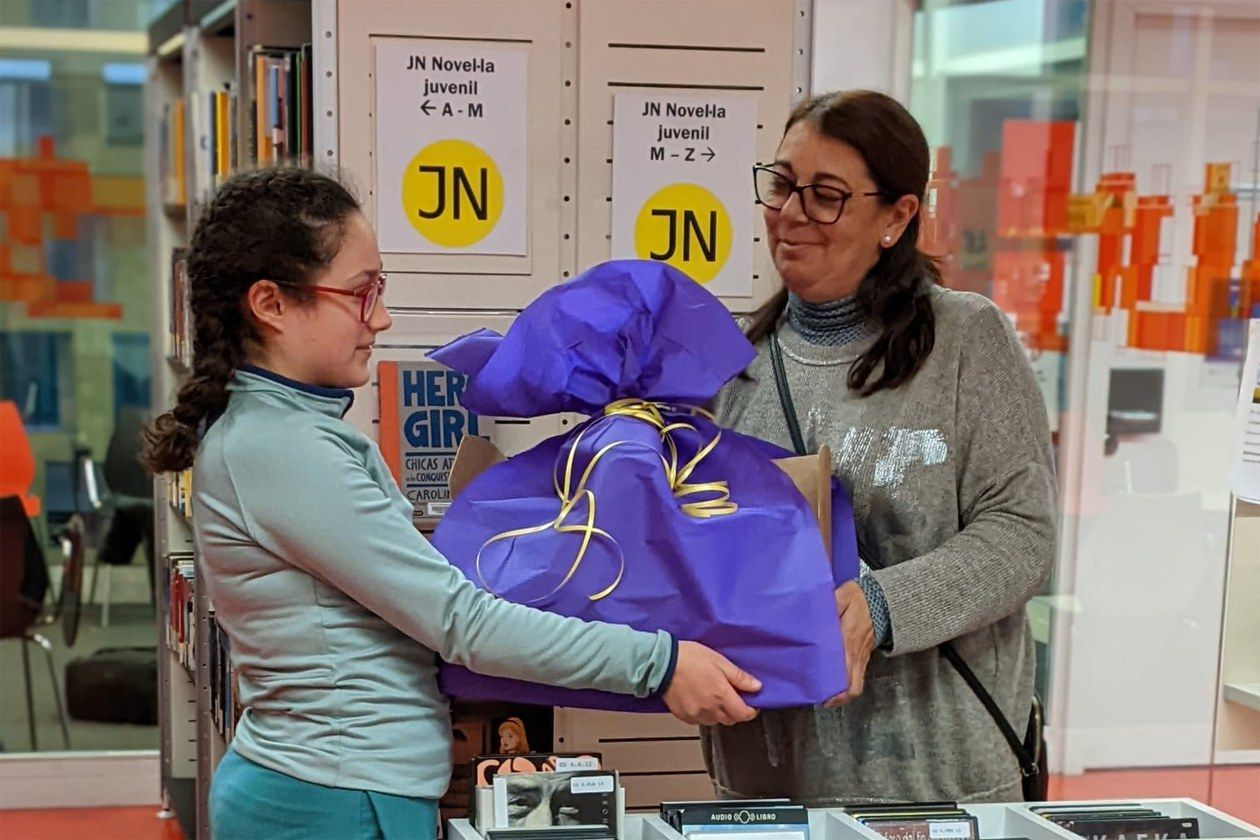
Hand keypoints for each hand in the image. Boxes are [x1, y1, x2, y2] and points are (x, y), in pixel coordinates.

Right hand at [663, 641, 761, 725]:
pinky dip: (703, 714)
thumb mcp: (720, 661)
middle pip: (730, 719)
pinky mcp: (683, 716)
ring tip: (713, 697)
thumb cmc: (690, 658)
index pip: (743, 714)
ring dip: (718, 713)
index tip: (750, 704)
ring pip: (715, 721)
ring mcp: (696, 714)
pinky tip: (699, 700)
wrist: (662, 663)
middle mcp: (710, 709)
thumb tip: (757, 687)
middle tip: (731, 696)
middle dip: (734, 711)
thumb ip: (739, 677)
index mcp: (722, 696)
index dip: (750, 710)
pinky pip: (699, 720)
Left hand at [823, 580, 875, 708]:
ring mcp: (861, 659)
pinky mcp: (863, 658)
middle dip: (837, 697)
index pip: (841, 668)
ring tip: (825, 698)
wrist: (883, 601)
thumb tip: (815, 610)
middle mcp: (855, 655)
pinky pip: (857, 679)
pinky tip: (833, 686)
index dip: (833, 684)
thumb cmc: (860, 600)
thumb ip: (831, 603)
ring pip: (855, 685)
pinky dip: (846, 686)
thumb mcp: (844, 596)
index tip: (817, 692)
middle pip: (851, 686)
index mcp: (848, 641)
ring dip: (842, 695)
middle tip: (819, 699)